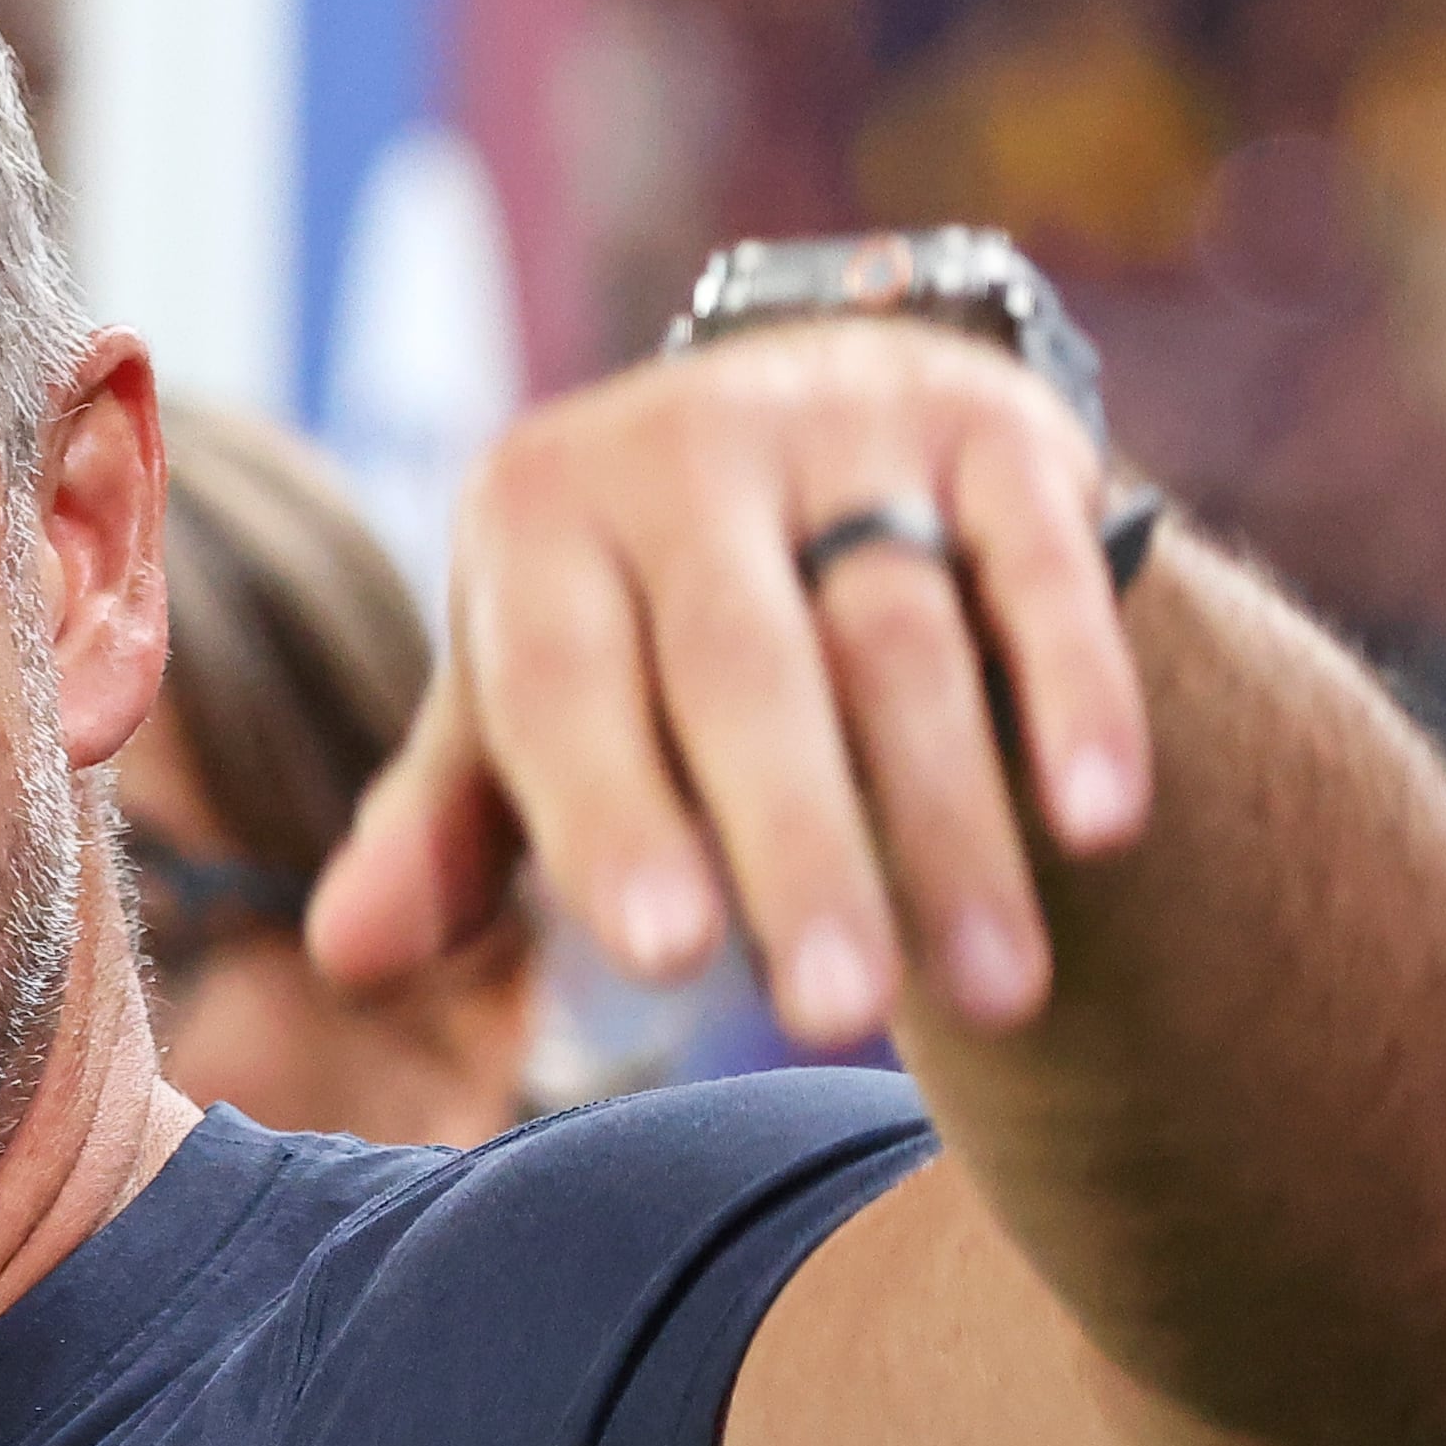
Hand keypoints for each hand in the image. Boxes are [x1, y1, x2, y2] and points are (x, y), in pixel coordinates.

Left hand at [309, 321, 1152, 1044]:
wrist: (808, 429)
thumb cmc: (633, 624)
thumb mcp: (523, 708)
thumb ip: (444, 834)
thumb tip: (346, 956)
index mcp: (539, 518)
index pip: (567, 686)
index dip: (616, 817)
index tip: (666, 956)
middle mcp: (683, 450)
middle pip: (746, 672)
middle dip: (797, 850)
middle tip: (834, 1017)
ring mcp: (848, 428)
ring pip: (905, 641)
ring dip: (953, 828)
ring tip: (991, 1000)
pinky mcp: (997, 430)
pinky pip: (1043, 569)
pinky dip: (1077, 694)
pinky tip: (1100, 825)